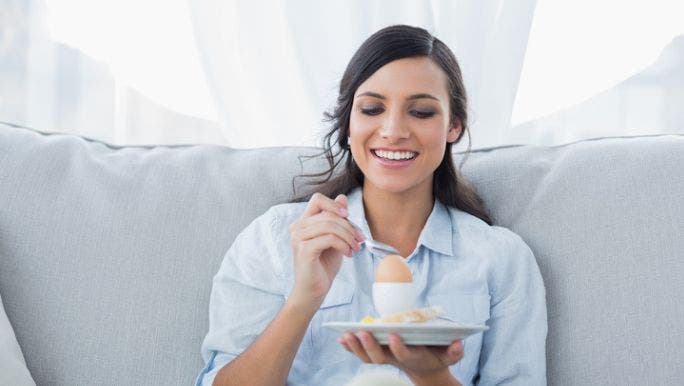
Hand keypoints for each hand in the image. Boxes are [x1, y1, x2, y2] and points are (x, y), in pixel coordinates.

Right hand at [288, 193, 363, 309]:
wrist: (313, 291)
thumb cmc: (323, 266)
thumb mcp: (334, 239)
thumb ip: (336, 220)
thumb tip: (342, 197)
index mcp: (303, 222)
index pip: (317, 199)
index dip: (334, 204)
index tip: (348, 216)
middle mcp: (297, 227)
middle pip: (329, 214)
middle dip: (349, 226)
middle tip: (360, 239)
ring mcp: (299, 238)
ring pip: (330, 225)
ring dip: (348, 236)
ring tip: (355, 248)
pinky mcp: (304, 250)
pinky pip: (329, 238)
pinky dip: (343, 245)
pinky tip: (348, 254)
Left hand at [338, 331, 463, 384]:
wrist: (426, 368)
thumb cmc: (437, 356)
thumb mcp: (449, 355)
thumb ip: (455, 351)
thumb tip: (458, 344)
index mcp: (413, 357)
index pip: (403, 354)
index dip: (398, 347)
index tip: (393, 335)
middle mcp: (396, 359)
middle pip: (379, 357)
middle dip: (369, 346)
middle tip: (362, 332)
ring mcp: (385, 357)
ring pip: (367, 357)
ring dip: (355, 346)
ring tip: (346, 334)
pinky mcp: (377, 353)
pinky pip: (361, 352)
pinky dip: (350, 347)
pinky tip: (342, 337)